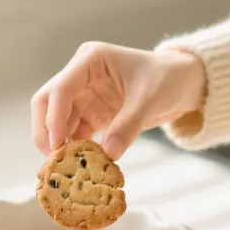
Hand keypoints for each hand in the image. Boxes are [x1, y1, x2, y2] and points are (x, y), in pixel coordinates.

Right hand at [31, 42, 205, 159]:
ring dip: (59, 145)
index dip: (54, 117)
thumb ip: (128, 125)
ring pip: (57, 122)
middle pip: (47, 103)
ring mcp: (84, 96)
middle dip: (46, 131)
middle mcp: (80, 76)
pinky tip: (79, 167)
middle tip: (53, 159)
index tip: (57, 144)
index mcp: (90, 60)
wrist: (183, 82)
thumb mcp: (149, 99)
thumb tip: (108, 154)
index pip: (61, 88)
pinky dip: (75, 150)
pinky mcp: (92, 114)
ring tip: (64, 170)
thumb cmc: (167, 78)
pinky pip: (75, 134)